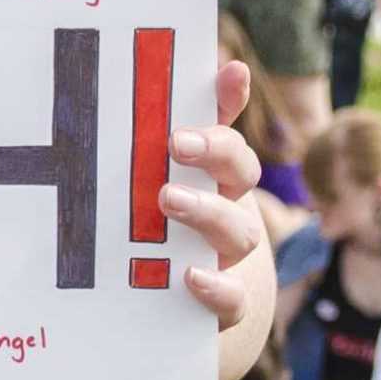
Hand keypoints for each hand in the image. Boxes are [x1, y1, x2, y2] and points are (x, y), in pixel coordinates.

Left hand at [168, 61, 265, 330]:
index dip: (230, 100)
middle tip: (176, 143)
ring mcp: (228, 257)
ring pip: (238, 232)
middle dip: (215, 152)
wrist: (181, 306)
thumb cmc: (159, 229)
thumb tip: (140, 80)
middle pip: (240, 172)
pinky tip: (191, 276)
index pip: (226, 129)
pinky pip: (232, 298)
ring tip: (167, 199)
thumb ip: (149, 135)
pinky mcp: (224, 304)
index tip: (229, 73)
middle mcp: (227, 210)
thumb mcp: (147, 182)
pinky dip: (216, 287)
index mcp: (212, 176)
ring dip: (207, 213)